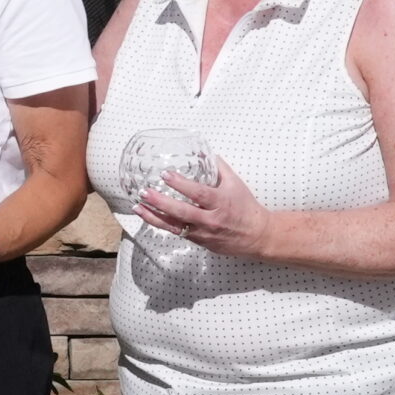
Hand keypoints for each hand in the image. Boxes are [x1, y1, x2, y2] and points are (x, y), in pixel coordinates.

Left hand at [137, 155, 268, 257]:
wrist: (256, 236)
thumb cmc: (245, 207)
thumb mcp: (235, 184)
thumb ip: (219, 168)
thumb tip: (204, 153)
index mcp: (221, 203)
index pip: (198, 193)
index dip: (181, 184)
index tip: (166, 175)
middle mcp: (210, 219)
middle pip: (182, 211)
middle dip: (161, 202)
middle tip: (145, 192)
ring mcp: (203, 232)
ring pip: (174, 226)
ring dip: (153, 216)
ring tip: (138, 207)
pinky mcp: (198, 241)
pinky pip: (176, 232)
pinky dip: (161, 224)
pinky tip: (148, 216)